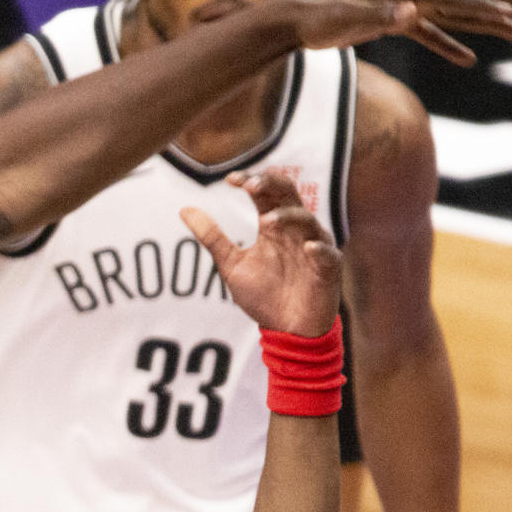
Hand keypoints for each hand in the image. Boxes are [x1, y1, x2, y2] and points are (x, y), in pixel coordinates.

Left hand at [181, 171, 340, 336]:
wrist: (285, 331)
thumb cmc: (263, 296)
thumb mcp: (231, 265)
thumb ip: (212, 238)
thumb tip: (184, 209)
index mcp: (274, 225)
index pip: (265, 192)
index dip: (251, 180)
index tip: (230, 180)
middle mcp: (295, 229)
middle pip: (289, 193)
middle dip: (271, 185)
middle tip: (250, 186)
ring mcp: (314, 246)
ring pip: (306, 219)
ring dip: (287, 217)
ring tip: (267, 222)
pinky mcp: (328, 269)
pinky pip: (327, 253)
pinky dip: (318, 248)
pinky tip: (307, 247)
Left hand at [275, 0, 511, 66]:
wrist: (295, 16)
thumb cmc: (320, 16)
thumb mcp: (351, 15)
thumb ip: (382, 15)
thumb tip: (409, 14)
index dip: (491, 2)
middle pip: (471, 2)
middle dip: (507, 5)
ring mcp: (407, 9)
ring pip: (458, 18)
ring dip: (486, 27)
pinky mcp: (393, 22)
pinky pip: (430, 35)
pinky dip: (448, 46)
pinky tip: (468, 61)